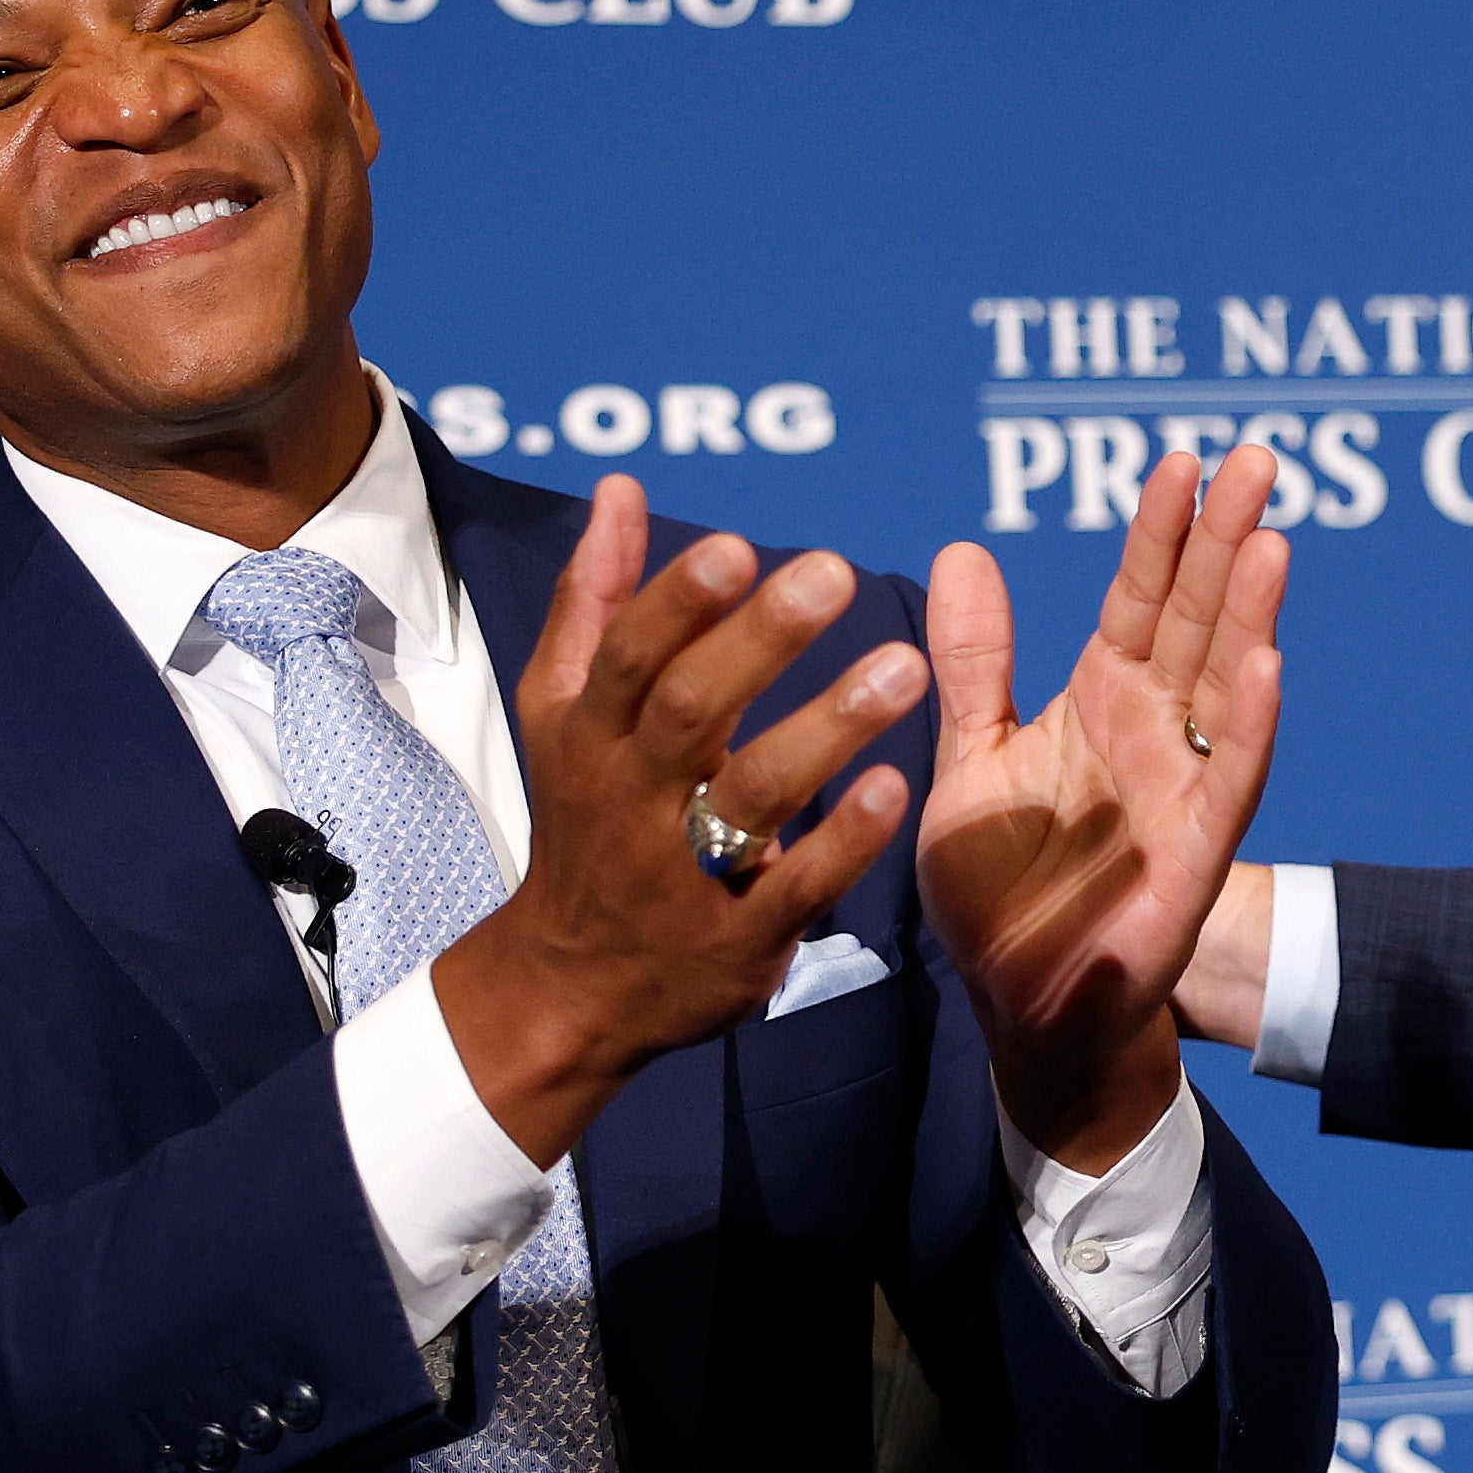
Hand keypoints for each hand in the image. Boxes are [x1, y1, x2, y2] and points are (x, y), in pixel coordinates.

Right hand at [434, 473, 923, 1169]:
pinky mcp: (737, 941)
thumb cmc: (585, 819)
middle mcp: (631, 798)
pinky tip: (898, 788)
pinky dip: (843, 841)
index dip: (679, 602)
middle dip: (761, 641)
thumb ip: (597, 601)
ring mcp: (683, 874)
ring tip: (906, 666)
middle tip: (838, 571)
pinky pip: (794, 888)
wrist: (573, 984)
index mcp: (591, 734)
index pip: (630, 656)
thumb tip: (621, 489)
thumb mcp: (565, 714)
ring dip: (827, 729)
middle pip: (691, 711)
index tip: (740, 546)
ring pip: (751, 796)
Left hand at [917, 447, 1287, 1170]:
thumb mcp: (969, 759)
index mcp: (1100, 701)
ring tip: (1269, 537)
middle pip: (1197, 619)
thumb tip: (966, 549)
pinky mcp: (1193, 855)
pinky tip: (1265, 663)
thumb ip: (974, 664)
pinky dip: (1246, 723)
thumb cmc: (999, 890)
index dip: (1160, 533)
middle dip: (1224, 541)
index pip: (1139, 598)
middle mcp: (1152, 732)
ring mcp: (1180, 789)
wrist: (1020, 1008)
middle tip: (1255, 460)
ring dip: (1250, 613)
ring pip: (1222, 683)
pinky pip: (1226, 780)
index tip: (1181, 461)